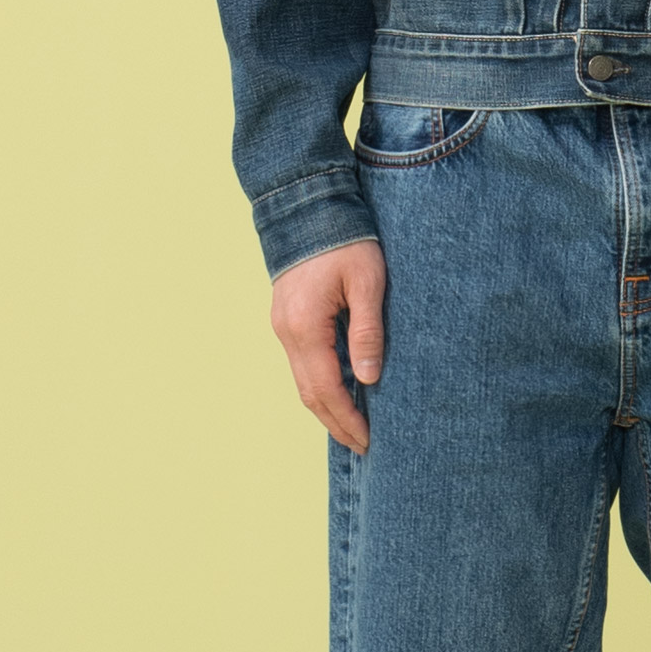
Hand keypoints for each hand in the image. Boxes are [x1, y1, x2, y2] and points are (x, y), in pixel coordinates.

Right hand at [270, 239, 384, 453]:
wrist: (308, 206)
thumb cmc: (346, 240)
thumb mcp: (367, 283)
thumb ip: (367, 332)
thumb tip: (367, 379)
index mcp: (305, 326)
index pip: (325, 389)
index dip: (346, 419)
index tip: (367, 441)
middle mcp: (287, 331)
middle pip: (308, 393)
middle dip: (335, 423)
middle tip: (362, 445)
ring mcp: (283, 325)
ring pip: (302, 380)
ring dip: (326, 407)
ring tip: (353, 427)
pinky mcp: (287, 318)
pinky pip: (302, 363)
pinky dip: (320, 385)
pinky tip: (340, 392)